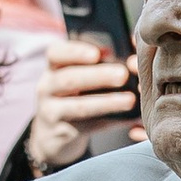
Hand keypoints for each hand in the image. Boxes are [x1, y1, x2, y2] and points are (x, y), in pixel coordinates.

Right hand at [25, 35, 142, 174]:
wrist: (53, 133)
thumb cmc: (76, 93)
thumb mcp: (78, 75)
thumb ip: (100, 60)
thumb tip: (133, 46)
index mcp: (53, 66)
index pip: (55, 53)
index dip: (75, 51)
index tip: (97, 53)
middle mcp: (47, 87)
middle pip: (68, 79)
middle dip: (98, 76)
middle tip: (123, 74)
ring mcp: (51, 111)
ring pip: (79, 106)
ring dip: (106, 102)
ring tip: (130, 100)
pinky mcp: (63, 132)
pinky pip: (89, 127)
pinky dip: (110, 122)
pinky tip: (128, 119)